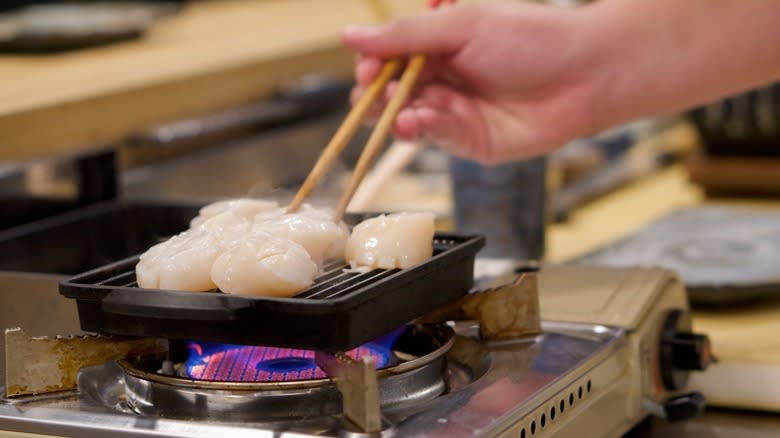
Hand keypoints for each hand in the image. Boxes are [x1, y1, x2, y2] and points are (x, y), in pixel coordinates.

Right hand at [342, 0, 599, 163]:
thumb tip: (348, 35)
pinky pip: (435, 137)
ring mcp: (456, 113)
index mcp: (439, 47)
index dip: (372, 65)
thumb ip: (405, 35)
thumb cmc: (531, 38)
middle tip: (371, 93)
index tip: (366, 68)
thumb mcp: (462, 25)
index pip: (388, 59)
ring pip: (408, 118)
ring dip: (395, 114)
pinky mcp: (470, 141)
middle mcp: (444, 80)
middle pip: (391, 93)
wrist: (586, 73)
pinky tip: (417, 120)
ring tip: (397, 110)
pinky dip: (421, 129)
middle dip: (375, 95)